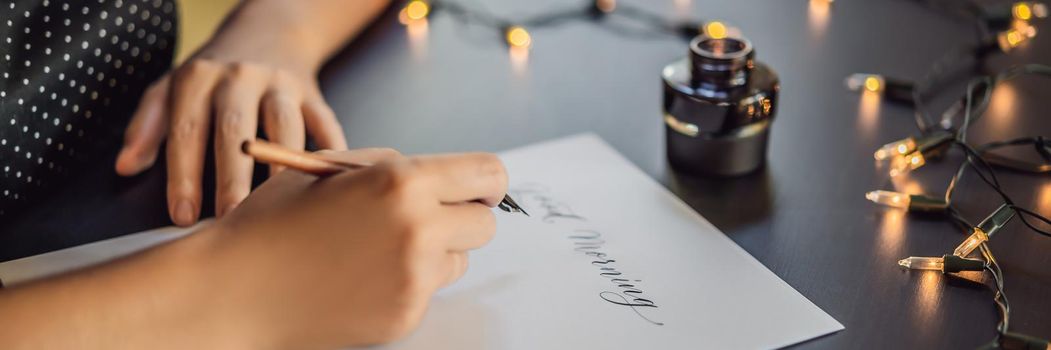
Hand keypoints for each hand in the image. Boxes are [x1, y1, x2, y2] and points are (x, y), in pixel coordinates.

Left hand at [114, 48, 345, 225]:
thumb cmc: (214, 72)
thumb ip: (148, 125)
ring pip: (283, 125)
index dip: (184, 174)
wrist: (268, 31)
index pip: (187, 130)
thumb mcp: (172, 86)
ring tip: (279, 203)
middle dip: (233, 176)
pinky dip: (330, 150)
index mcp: (199, 78)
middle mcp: (240, 77)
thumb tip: (127, 166)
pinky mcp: (312, 93)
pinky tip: (328, 178)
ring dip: (281, 164)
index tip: (183, 214)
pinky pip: (324, 123)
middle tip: (230, 216)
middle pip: (236, 130)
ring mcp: (280, 84)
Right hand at [206, 149, 507, 347]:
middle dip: (461, 218)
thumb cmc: (274, 224)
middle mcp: (418, 229)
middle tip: (426, 219)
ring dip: (436, 253)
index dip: (486, 182)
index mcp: (402, 182)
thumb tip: (438, 175)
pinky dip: (408, 283)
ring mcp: (414, 278)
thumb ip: (391, 165)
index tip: (479, 188)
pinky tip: (363, 277)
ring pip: (460, 260)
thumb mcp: (330, 167)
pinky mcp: (405, 315)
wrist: (235, 291)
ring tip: (379, 249)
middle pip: (485, 224)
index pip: (488, 175)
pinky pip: (429, 291)